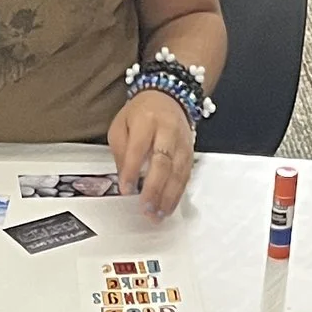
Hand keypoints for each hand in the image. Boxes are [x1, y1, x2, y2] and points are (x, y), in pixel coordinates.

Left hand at [108, 88, 195, 216]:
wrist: (168, 97)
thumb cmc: (140, 114)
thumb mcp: (120, 126)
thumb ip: (121, 151)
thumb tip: (125, 180)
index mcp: (146, 120)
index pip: (139, 148)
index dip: (132, 170)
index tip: (126, 190)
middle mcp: (168, 131)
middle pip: (163, 162)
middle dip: (154, 188)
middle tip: (145, 208)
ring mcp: (183, 143)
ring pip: (178, 172)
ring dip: (168, 196)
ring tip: (156, 215)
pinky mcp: (191, 153)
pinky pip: (185, 176)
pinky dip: (177, 194)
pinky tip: (168, 207)